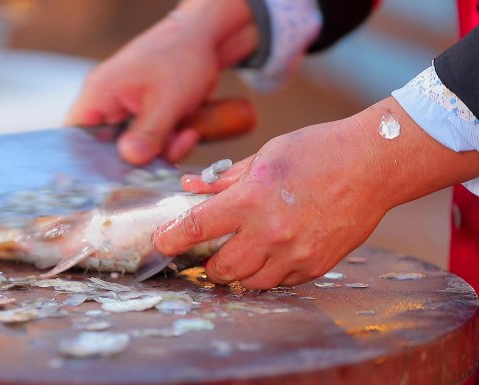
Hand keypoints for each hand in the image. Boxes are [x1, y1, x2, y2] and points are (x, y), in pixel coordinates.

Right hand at [66, 0, 255, 164]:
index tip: (105, 179)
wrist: (205, 39)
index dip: (83, 162)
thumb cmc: (180, 56)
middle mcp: (107, 105)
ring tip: (184, 135)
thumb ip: (148, 133)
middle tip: (162, 159)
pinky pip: (150, 143)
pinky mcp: (145, 118)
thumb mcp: (167, 100)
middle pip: (106, 150)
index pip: (73, 136)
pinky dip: (169, 144)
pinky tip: (188, 132)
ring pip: (133, 150)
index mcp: (99, 94)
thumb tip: (130, 160)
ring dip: (160, 151)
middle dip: (136, 159)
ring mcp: (126, 112)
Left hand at [154, 97, 478, 288]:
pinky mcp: (316, 265)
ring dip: (237, 271)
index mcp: (251, 200)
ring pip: (249, 281)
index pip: (196, 228)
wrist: (372, 165)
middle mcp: (270, 232)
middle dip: (207, 263)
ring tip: (242, 252)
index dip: (171, 239)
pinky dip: (269, 271)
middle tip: (208, 252)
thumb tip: (190, 188)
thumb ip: (224, 179)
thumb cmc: (317, 152)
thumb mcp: (264, 156)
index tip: (161, 243)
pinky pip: (280, 280)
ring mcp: (295, 253)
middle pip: (220, 268)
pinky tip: (273, 251)